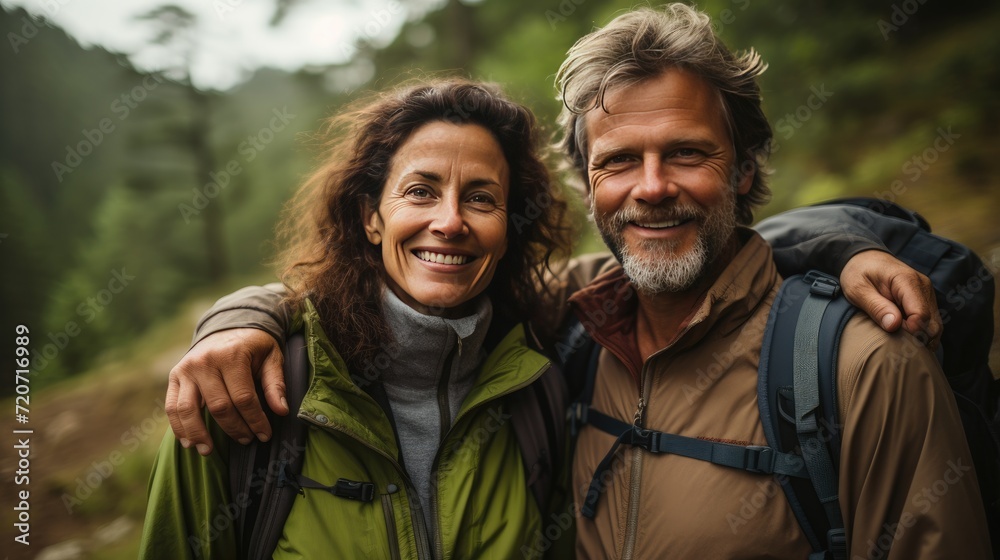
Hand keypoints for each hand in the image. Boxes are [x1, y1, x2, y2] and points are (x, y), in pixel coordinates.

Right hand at [165, 328, 286, 454]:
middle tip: (247, 440)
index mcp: (232, 356)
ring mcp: (186, 369)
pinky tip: (188, 442)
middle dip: (235, 428)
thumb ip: (275, 384)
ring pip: (188, 409)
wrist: (228, 325)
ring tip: (209, 452)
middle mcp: (205, 362)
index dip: (255, 420)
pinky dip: (178, 427)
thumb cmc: (253, 346)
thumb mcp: (272, 357)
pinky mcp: (175, 375)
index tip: (264, 435)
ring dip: (198, 434)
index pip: (244, 398)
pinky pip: (172, 406)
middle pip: (219, 406)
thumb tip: (281, 411)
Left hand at [840, 250, 941, 348]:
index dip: (908, 331)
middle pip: (932, 324)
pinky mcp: (924, 300)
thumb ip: (876, 306)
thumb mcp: (858, 289)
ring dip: (920, 339)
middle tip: (896, 348)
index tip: (891, 336)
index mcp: (907, 281)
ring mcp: (926, 293)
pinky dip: (921, 334)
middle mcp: (923, 286)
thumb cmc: (858, 273)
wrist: (864, 258)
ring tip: (900, 346)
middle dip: (917, 340)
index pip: (920, 315)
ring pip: (934, 326)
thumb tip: (894, 326)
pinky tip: (905, 340)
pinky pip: (930, 322)